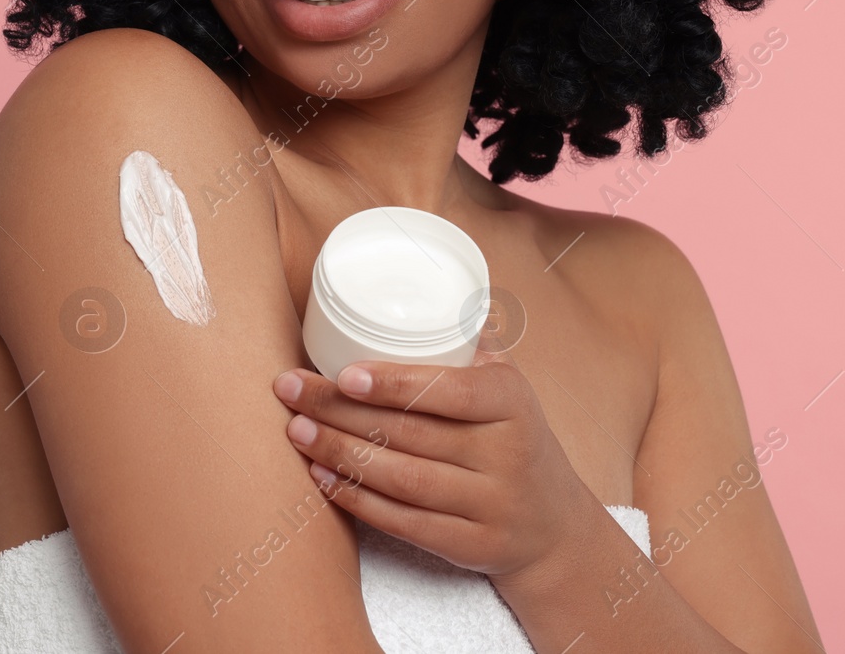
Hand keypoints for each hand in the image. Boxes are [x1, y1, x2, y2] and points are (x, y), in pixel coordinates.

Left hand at [270, 350, 584, 591]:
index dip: (394, 383)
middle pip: (409, 432)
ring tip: (297, 429)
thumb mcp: (507, 387)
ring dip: (339, 453)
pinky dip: (356, 499)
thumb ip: (464, 347)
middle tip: (290, 390)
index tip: (344, 374)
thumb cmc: (513, 438)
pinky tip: (321, 476)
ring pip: (401, 479)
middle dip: (340, 410)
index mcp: (511, 402)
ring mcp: (489, 505)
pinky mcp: (470, 546)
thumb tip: (406, 299)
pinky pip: (403, 522)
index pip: (450, 390)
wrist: (554, 524)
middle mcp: (505, 455)